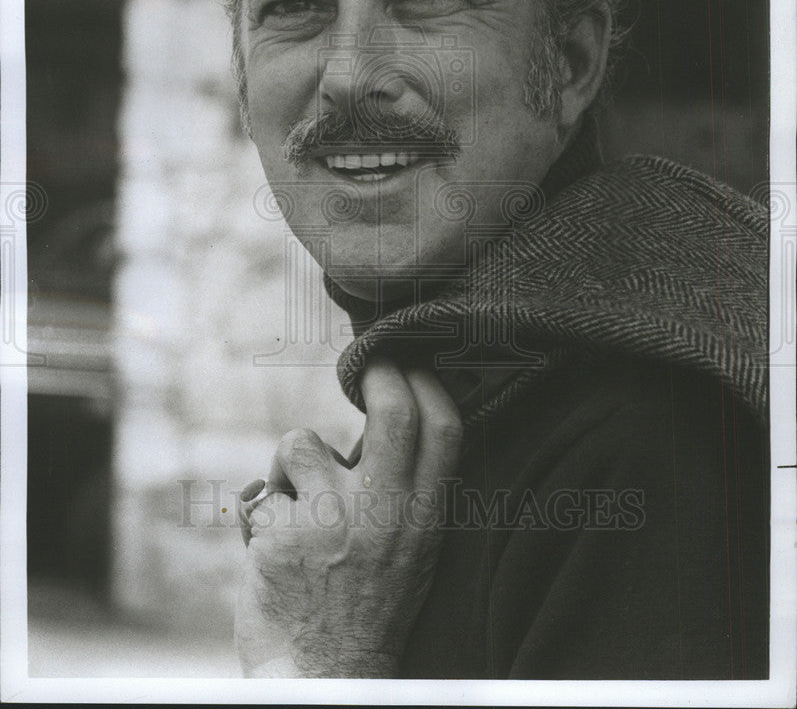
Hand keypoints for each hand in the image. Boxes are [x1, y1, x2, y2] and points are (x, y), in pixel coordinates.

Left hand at [235, 357, 462, 677]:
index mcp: (423, 522)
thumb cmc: (367, 607)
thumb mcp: (411, 552)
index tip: (411, 366)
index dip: (428, 385)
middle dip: (378, 374)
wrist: (326, 677)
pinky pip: (265, 492)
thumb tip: (384, 423)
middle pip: (391, 413)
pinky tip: (274, 547)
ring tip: (296, 500)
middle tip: (368, 367)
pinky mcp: (281, 534)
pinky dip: (265, 510)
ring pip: (301, 443)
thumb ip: (404, 494)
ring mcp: (332, 522)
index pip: (443, 431)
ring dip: (291, 464)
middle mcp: (385, 517)